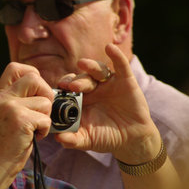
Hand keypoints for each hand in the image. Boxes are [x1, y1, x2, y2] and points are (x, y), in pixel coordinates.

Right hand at [0, 62, 53, 178]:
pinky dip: (45, 130)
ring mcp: (9, 107)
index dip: (32, 74)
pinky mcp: (20, 120)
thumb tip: (42, 87)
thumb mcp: (4, 115)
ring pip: (45, 101)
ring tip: (34, 129)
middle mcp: (1, 98)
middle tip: (41, 112)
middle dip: (46, 94)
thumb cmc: (5, 144)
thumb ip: (17, 99)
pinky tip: (34, 137)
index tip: (37, 91)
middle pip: (34, 78)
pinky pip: (46, 119)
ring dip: (46, 117)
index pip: (15, 68)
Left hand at [53, 44, 160, 163]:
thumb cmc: (106, 137)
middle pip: (81, 78)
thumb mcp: (88, 140)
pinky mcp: (125, 80)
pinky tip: (110, 48)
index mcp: (80, 99)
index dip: (62, 87)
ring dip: (90, 66)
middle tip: (70, 86)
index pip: (68, 88)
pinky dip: (116, 55)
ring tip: (83, 65)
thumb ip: (73, 140)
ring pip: (97, 70)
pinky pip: (120, 65)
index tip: (58, 91)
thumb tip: (57, 139)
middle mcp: (93, 88)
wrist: (131, 139)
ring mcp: (108, 83)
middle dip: (75, 80)